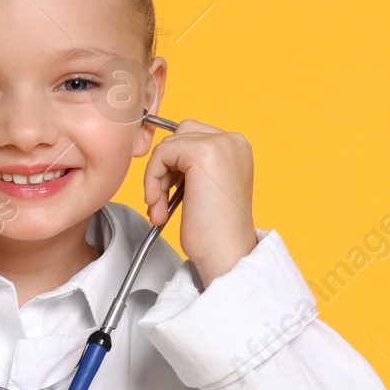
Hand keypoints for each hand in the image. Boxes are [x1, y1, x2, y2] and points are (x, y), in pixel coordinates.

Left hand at [142, 117, 257, 285]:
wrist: (226, 254)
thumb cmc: (215, 232)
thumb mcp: (207, 187)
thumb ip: (193, 165)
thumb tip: (164, 152)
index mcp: (237, 148)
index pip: (192, 135)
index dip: (174, 164)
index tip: (170, 194)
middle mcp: (233, 141)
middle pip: (179, 134)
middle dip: (164, 168)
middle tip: (161, 202)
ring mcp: (220, 144)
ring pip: (167, 145)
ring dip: (156, 179)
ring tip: (160, 210)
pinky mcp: (202, 153)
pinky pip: (161, 154)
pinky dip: (152, 180)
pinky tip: (159, 207)